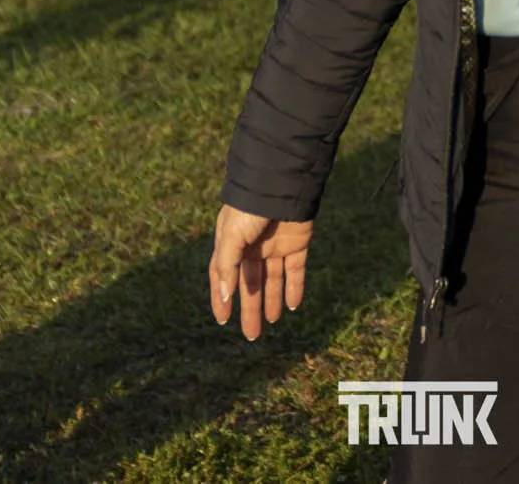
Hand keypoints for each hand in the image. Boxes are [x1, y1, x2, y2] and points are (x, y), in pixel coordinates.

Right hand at [208, 205, 312, 340]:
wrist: (280, 183)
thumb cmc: (248, 208)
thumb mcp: (231, 237)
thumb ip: (226, 266)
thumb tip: (224, 295)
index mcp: (231, 243)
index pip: (223, 275)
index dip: (221, 297)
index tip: (223, 319)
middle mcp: (252, 246)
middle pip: (250, 283)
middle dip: (250, 308)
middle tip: (252, 335)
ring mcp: (275, 245)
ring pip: (272, 280)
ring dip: (271, 301)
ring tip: (271, 323)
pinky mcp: (296, 243)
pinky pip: (295, 270)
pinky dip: (295, 288)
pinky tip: (293, 306)